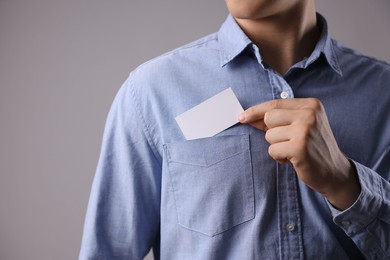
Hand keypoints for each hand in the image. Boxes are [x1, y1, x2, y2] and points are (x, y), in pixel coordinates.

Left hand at [238, 98, 359, 209]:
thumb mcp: (301, 126)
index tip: (241, 117)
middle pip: (269, 118)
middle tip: (288, 141)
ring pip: (269, 135)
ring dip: (277, 146)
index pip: (274, 104)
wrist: (335, 172)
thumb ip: (278, 119)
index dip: (255, 111)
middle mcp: (309, 114)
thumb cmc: (313, 147)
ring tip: (294, 150)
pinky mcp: (299, 148)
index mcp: (311, 104)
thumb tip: (247, 116)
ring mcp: (305, 130)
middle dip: (272, 132)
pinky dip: (279, 157)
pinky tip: (294, 159)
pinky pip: (272, 150)